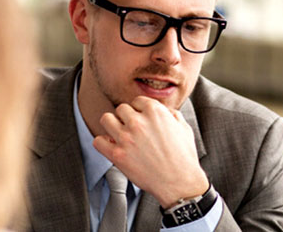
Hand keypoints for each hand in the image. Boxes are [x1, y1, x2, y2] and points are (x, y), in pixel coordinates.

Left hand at [93, 96, 209, 207]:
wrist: (179, 182)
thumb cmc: (183, 157)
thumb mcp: (184, 128)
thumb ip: (172, 114)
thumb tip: (165, 111)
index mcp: (155, 111)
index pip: (137, 101)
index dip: (140, 110)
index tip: (141, 119)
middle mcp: (138, 121)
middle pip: (121, 109)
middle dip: (126, 118)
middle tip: (131, 129)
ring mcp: (126, 138)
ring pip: (106, 119)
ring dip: (112, 126)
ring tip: (119, 135)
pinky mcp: (117, 155)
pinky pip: (98, 141)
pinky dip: (103, 143)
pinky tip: (112, 147)